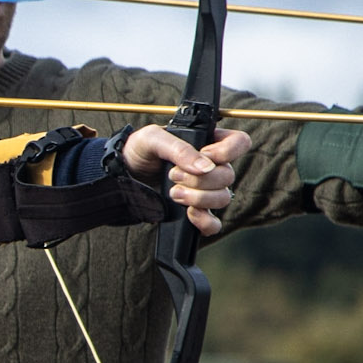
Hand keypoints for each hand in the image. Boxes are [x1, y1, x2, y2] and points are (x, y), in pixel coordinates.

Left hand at [121, 125, 250, 236]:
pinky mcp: (197, 210)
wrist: (123, 174)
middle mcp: (213, 166)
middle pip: (228, 175)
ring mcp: (207, 190)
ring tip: (173, 192)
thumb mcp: (153, 139)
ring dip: (198, 198)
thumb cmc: (139, 150)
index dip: (227, 152)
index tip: (204, 155)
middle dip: (200, 179)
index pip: (239, 143)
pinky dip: (204, 221)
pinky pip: (214, 223)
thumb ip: (179, 149)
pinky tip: (188, 213)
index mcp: (208, 141)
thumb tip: (205, 166)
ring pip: (223, 198)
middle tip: (172, 175)